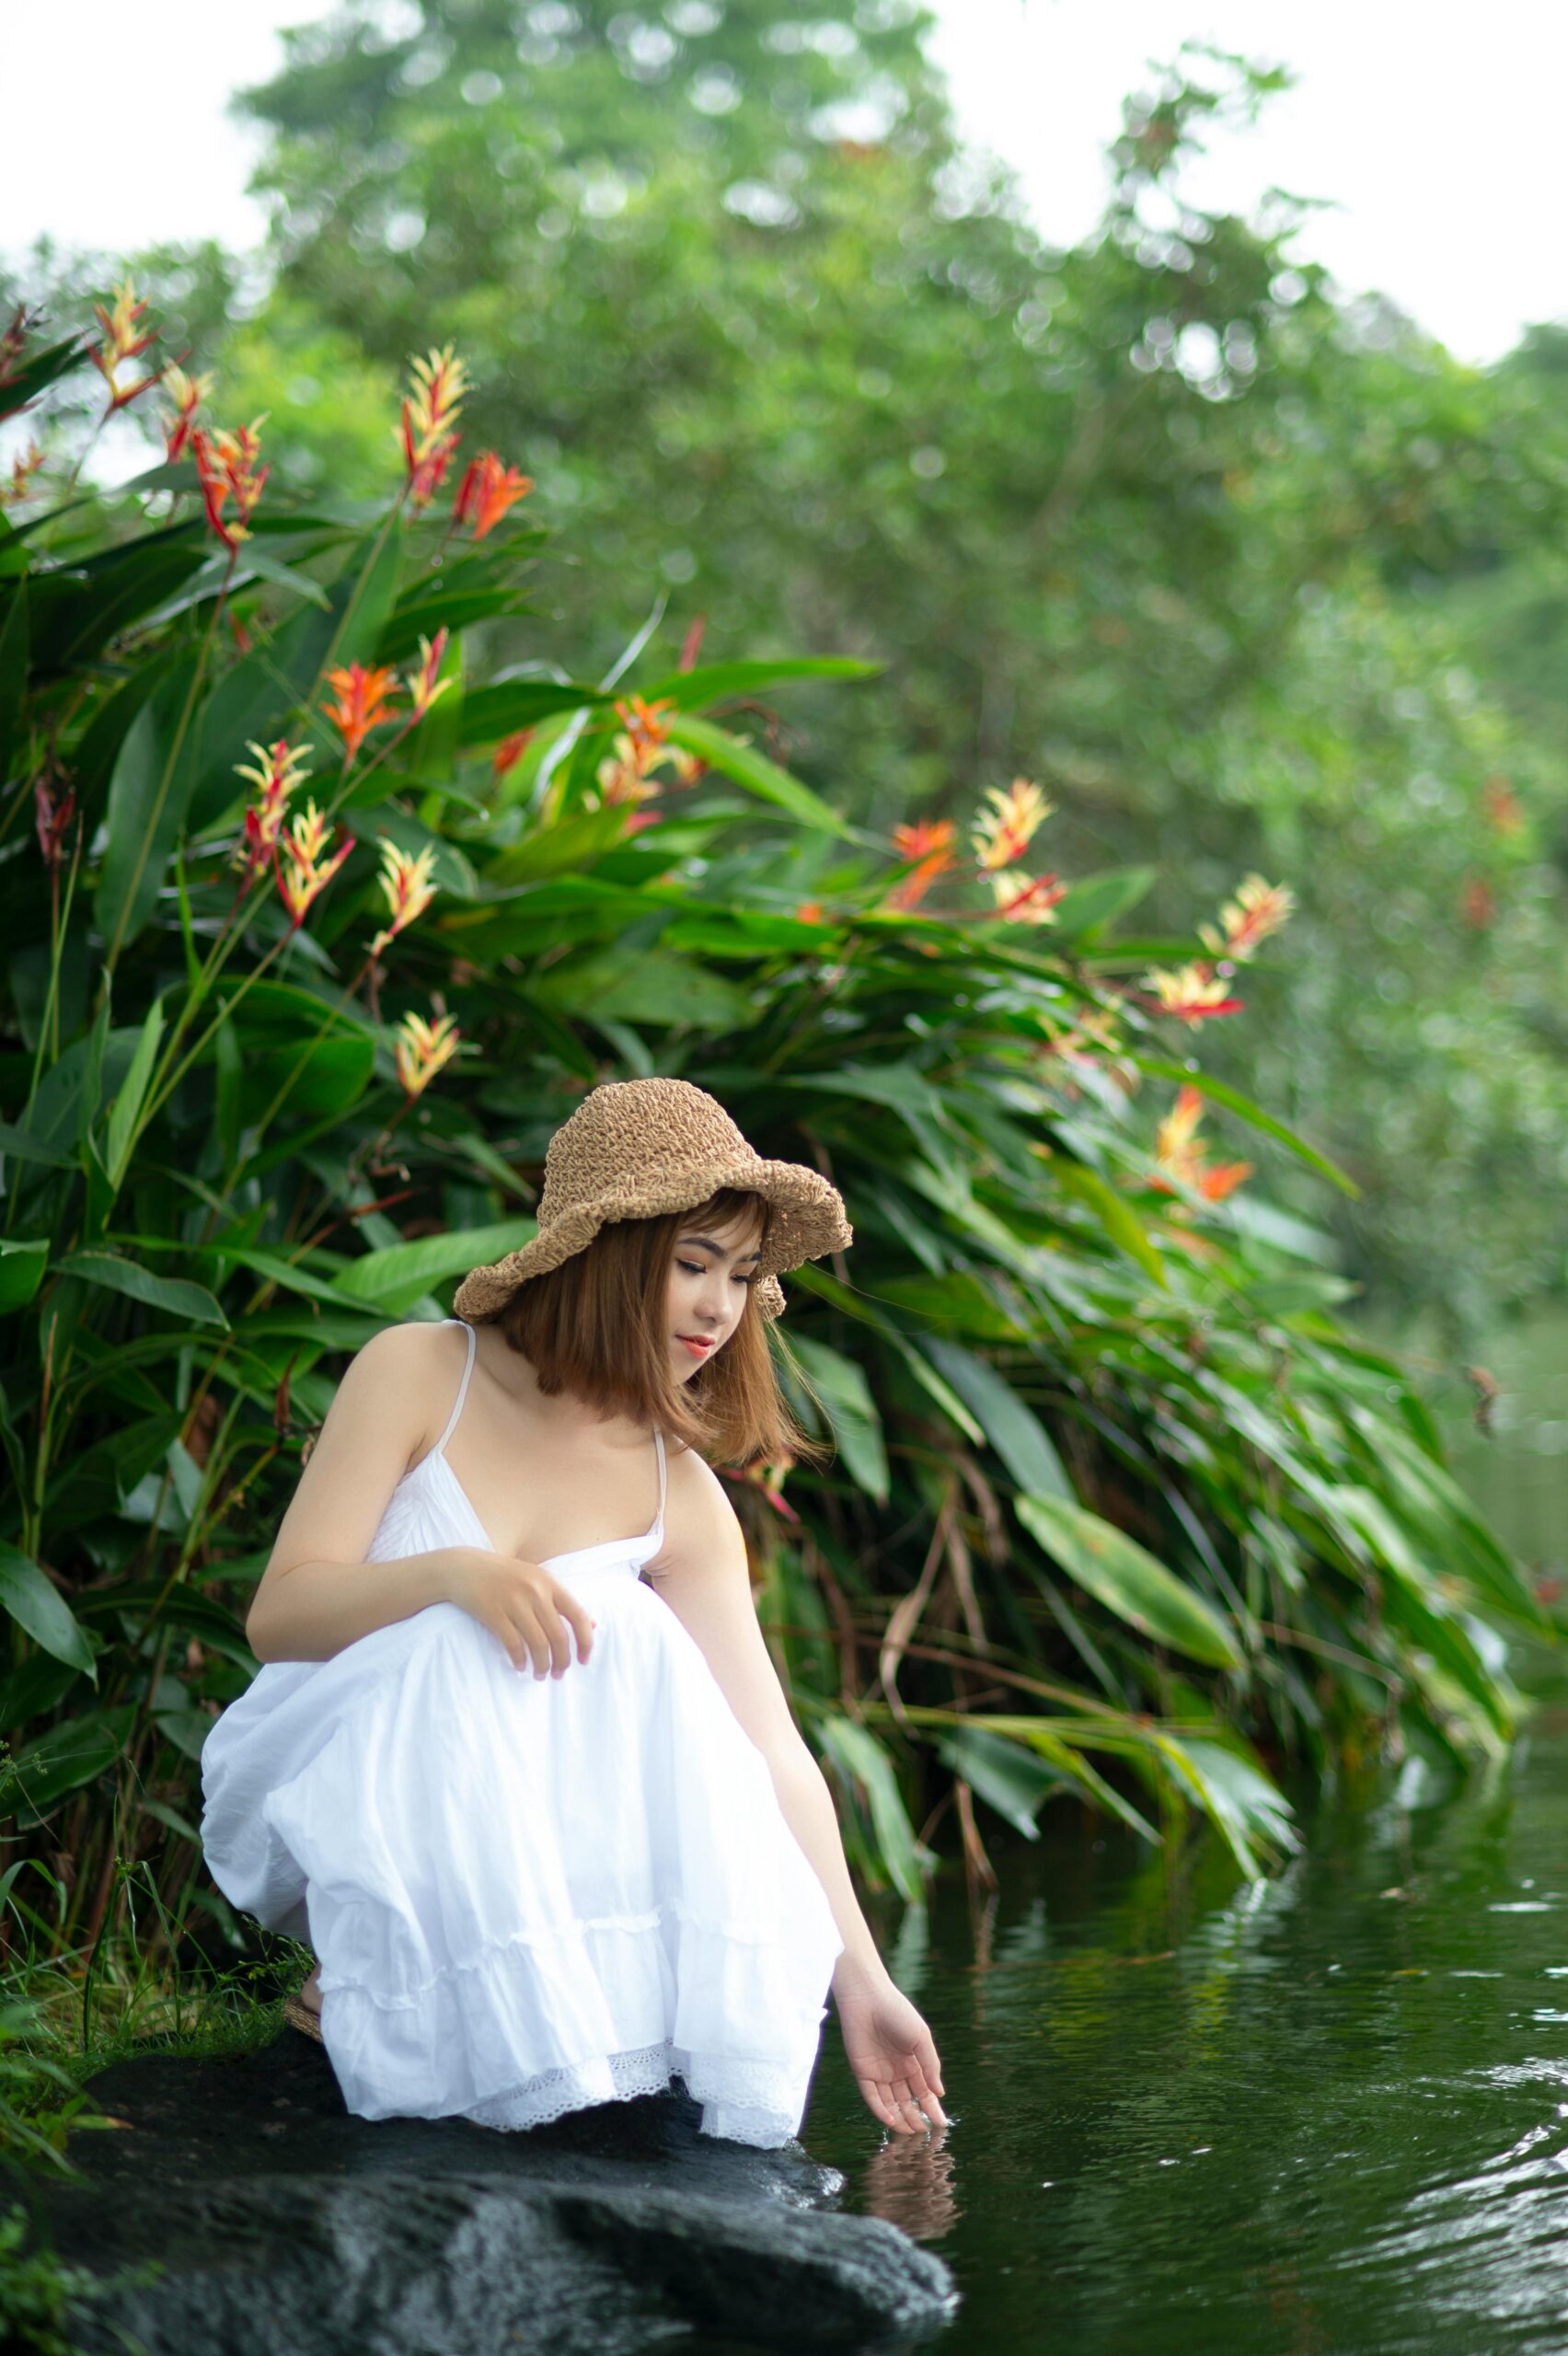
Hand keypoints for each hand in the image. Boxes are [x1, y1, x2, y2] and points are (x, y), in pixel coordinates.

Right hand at [446, 1549, 595, 1678]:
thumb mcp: (538, 1580)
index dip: (585, 1642)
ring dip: (542, 1665)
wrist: (465, 1567)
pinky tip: (520, 1666)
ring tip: (540, 1675)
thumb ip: (563, 1602)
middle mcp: (535, 1591)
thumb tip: (594, 1625)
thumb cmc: (506, 1576)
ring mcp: (514, 1602)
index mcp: (550, 1583)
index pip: (578, 1616)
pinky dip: (519, 1660)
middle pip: (558, 1636)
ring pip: (538, 1643)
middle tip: (559, 1675)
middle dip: (562, 1661)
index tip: (584, 1661)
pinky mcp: (493, 1612)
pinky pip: (512, 1644)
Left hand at [834, 1969, 948, 2135]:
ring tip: (911, 2133)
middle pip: (907, 2100)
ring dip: (900, 2118)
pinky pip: (872, 2097)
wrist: (868, 1998)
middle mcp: (896, 2070)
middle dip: (916, 2117)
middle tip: (924, 2134)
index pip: (923, 2091)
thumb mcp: (921, 2038)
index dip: (932, 2107)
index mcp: (912, 2061)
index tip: (941, 2124)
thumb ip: (930, 2066)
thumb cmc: (898, 2012)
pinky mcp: (862, 2072)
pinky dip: (881, 2110)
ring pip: (891, 2103)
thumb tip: (940, 2093)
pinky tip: (892, 2121)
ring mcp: (879, 2072)